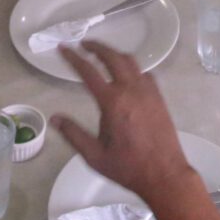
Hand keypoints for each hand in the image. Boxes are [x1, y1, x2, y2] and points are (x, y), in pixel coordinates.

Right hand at [54, 42, 196, 203]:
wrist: (164, 175)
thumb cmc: (128, 167)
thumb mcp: (94, 156)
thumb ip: (73, 134)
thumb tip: (55, 118)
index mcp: (113, 102)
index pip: (88, 72)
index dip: (73, 58)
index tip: (63, 48)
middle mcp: (131, 90)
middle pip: (113, 57)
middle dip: (96, 47)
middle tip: (83, 44)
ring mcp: (149, 92)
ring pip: (131, 62)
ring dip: (115, 54)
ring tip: (103, 55)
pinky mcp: (159, 98)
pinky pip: (145, 74)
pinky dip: (132, 68)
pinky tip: (127, 76)